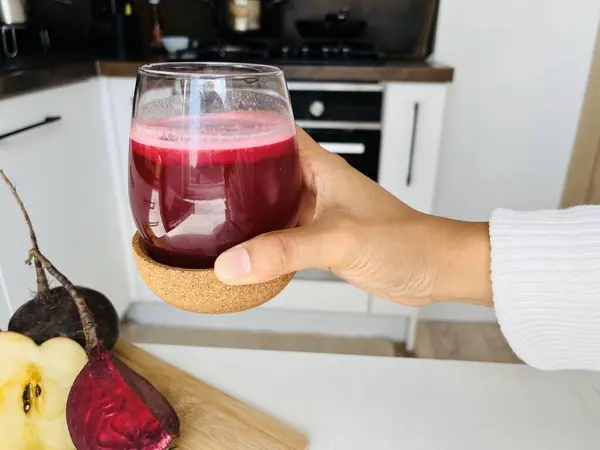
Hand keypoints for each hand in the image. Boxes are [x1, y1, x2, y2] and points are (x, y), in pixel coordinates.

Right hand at [215, 127, 491, 306]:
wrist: (431, 270)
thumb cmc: (404, 240)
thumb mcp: (337, 240)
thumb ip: (284, 250)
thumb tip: (232, 262)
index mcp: (319, 167)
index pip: (274, 132)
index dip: (241, 130)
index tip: (206, 138)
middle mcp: (314, 184)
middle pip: (263, 170)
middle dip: (232, 176)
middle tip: (196, 185)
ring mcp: (316, 211)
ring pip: (269, 204)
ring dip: (245, 212)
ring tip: (208, 219)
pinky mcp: (319, 238)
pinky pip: (280, 233)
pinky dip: (260, 241)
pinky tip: (242, 251)